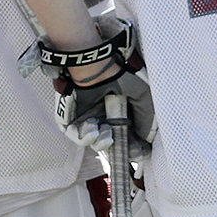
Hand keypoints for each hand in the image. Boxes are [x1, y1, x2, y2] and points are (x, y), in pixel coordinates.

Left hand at [31, 17, 154, 153]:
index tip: (138, 152)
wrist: (96, 64)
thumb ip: (146, 118)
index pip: (126, 136)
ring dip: (100, 143)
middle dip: (116, 148)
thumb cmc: (119, 74)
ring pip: (92, 141)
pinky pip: (75, 134)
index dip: (132, 147)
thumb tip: (146, 138)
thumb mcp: (142, 96)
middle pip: (109, 142)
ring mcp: (87, 117)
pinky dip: (84, 137)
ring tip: (105, 133)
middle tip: (122, 148)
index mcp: (119, 112)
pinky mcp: (70, 117)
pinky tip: (93, 129)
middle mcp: (103, 116)